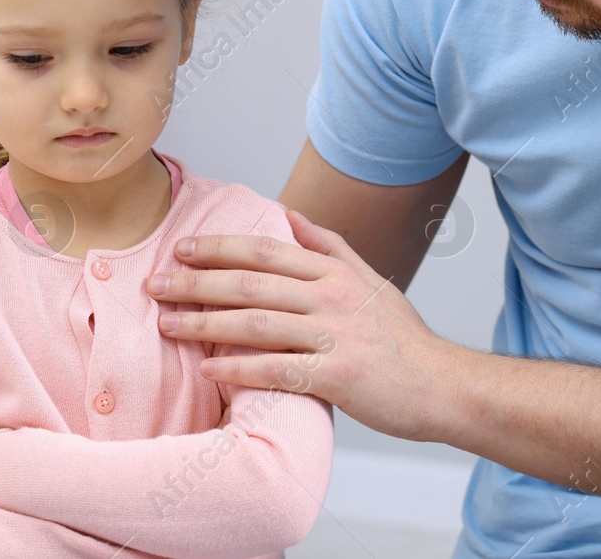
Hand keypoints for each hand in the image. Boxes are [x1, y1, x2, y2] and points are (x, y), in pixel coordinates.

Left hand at [145, 209, 455, 441]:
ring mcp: (334, 335)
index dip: (218, 247)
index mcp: (335, 271)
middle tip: (156, 285)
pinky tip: (208, 367)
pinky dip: (237, 367)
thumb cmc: (402, 339)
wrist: (443, 386)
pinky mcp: (337, 376)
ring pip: (256, 322)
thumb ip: (328, 246)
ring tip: (168, 325)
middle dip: (196, 281)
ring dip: (204, 322)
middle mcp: (332, 296)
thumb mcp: (369, 279)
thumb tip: (289, 214)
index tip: (181, 248)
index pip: (264, 250)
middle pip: (250, 282)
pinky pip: (276, 369)